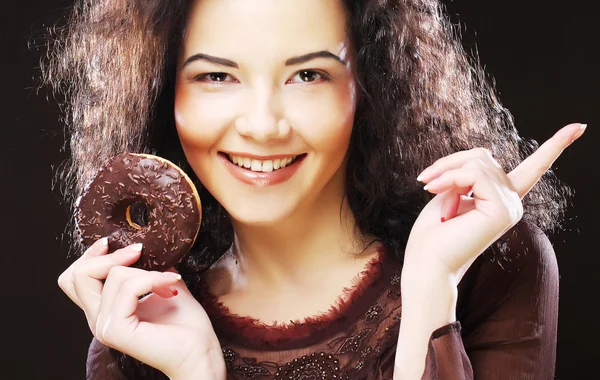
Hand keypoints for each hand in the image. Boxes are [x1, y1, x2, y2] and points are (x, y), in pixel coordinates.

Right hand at [57, 239, 224, 378]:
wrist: (200, 352)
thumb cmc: (187, 325)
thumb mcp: (164, 286)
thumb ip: (148, 268)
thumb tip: (146, 246)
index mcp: (105, 310)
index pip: (74, 279)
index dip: (88, 256)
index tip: (112, 242)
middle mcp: (98, 319)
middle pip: (77, 275)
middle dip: (110, 256)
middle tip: (139, 253)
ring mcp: (104, 326)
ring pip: (112, 276)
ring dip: (146, 271)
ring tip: (168, 280)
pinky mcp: (116, 330)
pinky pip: (128, 288)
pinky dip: (152, 279)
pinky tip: (171, 284)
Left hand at [404, 122, 585, 278]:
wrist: (427, 263)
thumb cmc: (432, 233)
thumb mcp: (449, 191)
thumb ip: (469, 172)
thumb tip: (481, 157)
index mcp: (501, 198)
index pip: (533, 168)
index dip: (555, 146)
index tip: (578, 127)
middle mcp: (511, 201)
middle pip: (482, 156)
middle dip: (449, 165)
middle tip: (427, 184)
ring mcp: (509, 206)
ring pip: (477, 162)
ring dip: (446, 174)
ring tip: (432, 193)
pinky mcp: (502, 210)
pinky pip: (474, 174)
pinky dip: (450, 179)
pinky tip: (436, 193)